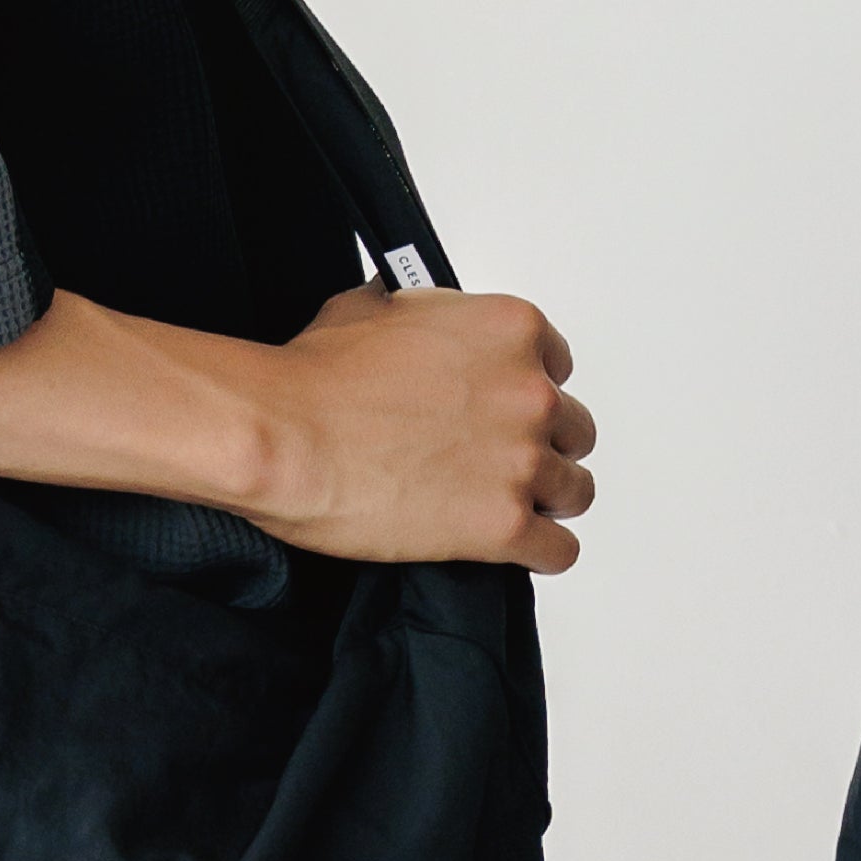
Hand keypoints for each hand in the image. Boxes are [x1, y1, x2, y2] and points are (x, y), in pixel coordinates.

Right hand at [244, 287, 596, 572]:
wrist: (285, 436)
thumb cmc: (315, 379)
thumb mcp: (368, 308)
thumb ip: (416, 312)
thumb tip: (402, 308)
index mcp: (509, 331)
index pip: (557, 366)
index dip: (526, 391)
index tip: (502, 409)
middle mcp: (530, 392)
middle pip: (572, 429)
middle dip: (538, 444)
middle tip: (496, 460)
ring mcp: (522, 462)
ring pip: (575, 490)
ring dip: (545, 498)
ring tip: (505, 504)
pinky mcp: (505, 526)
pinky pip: (559, 551)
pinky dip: (540, 552)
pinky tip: (515, 549)